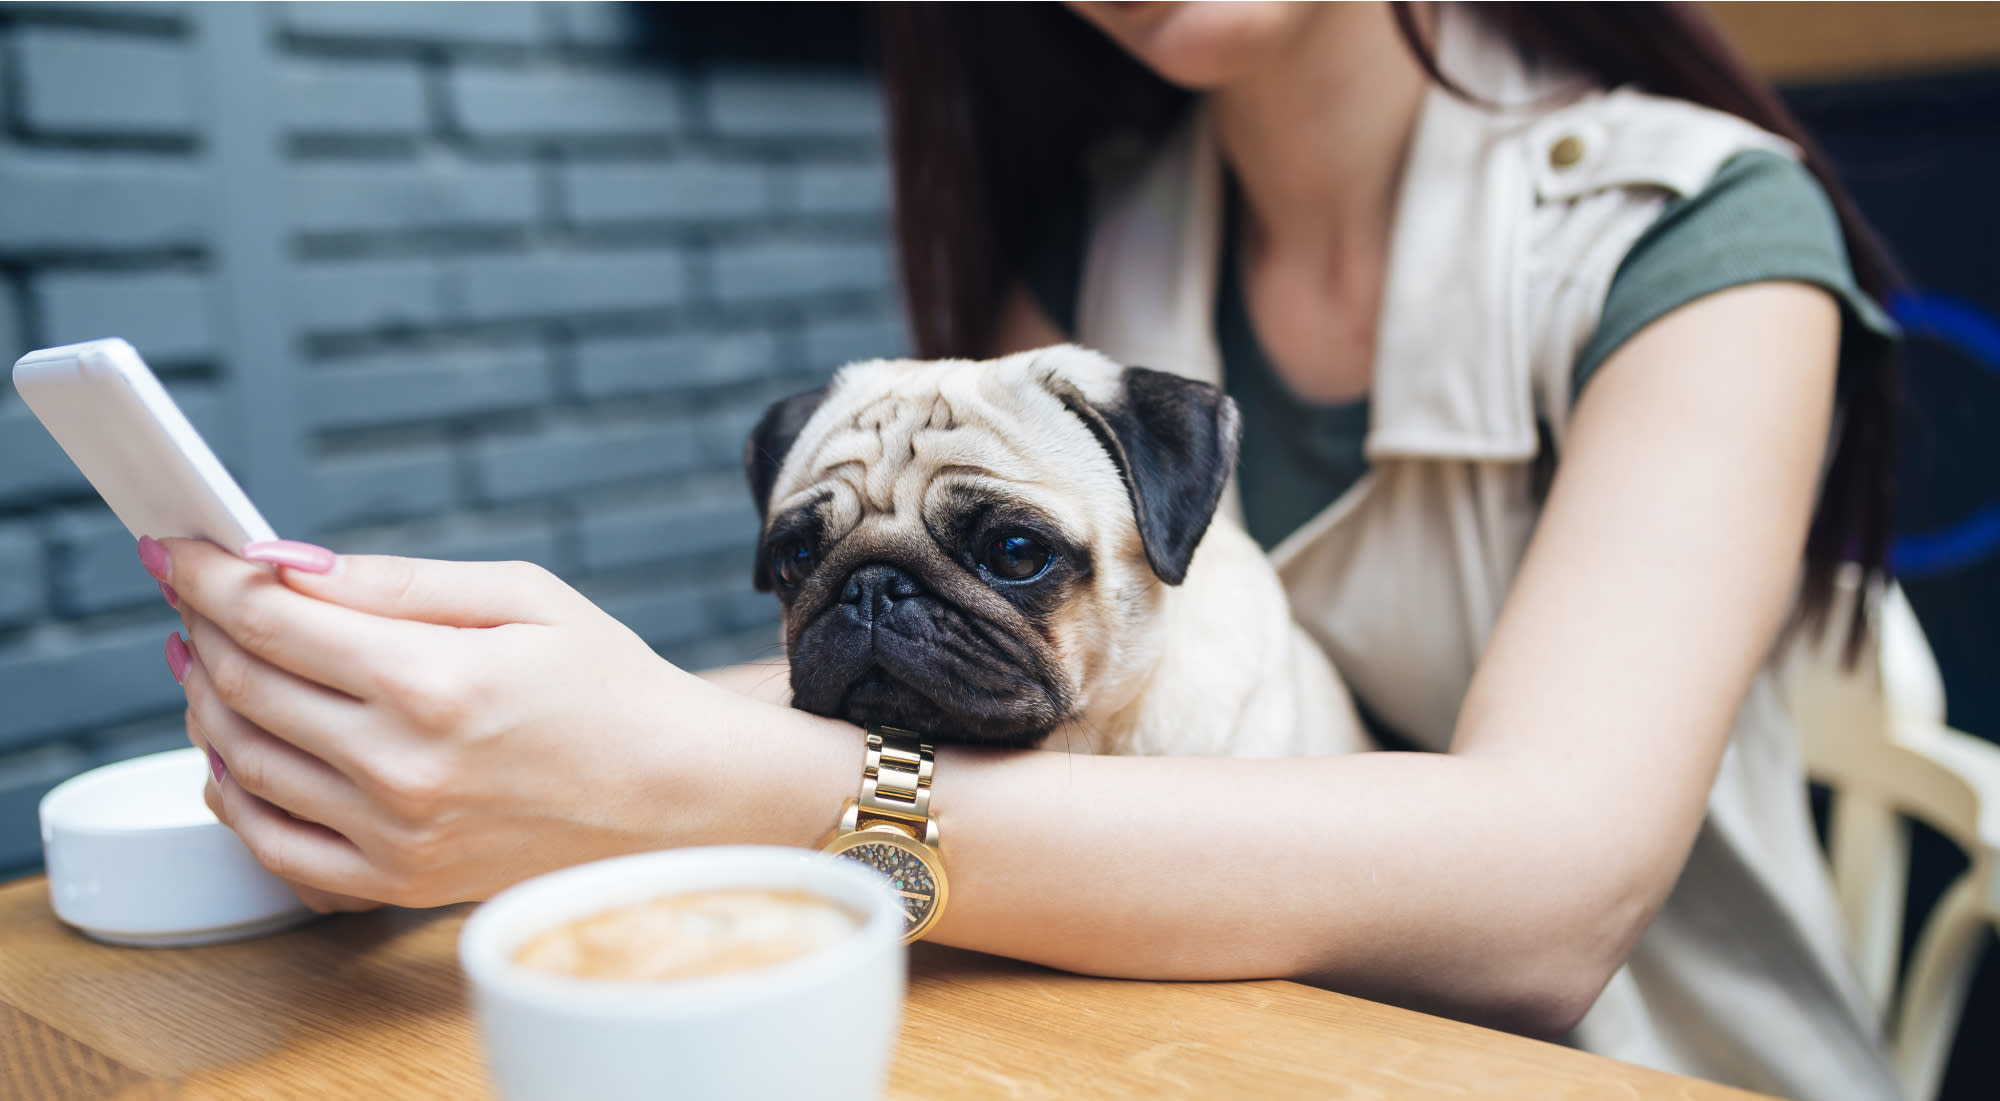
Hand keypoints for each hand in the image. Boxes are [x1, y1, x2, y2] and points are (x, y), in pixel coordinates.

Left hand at [155, 537, 763, 907]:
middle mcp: (400, 764)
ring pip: (242, 761)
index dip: (208, 576)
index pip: (270, 620)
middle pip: (243, 685)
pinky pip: (272, 843)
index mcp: (432, 679)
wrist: (677, 794)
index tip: (177, 548)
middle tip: (195, 596)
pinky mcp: (397, 882)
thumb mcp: (523, 597)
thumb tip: (285, 564)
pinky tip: (234, 752)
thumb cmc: (611, 686)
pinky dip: (232, 794)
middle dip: (201, 628)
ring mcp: (393, 833)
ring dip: (205, 701)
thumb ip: (396, 581)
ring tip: (208, 661)